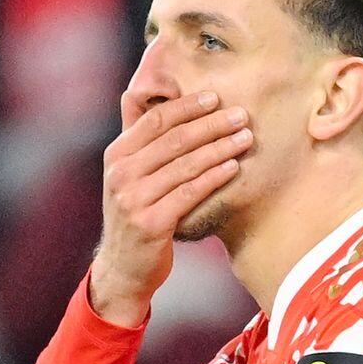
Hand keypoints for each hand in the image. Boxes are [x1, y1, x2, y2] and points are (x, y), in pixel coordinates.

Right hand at [91, 91, 250, 326]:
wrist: (123, 267)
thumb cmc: (137, 214)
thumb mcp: (131, 177)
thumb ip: (147, 147)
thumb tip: (173, 104)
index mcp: (116, 155)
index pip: (155, 121)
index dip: (187, 107)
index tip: (215, 97)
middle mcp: (121, 174)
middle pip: (174, 140)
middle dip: (211, 124)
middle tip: (241, 115)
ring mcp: (133, 199)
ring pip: (185, 165)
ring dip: (220, 149)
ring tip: (245, 139)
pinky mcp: (151, 223)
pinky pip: (190, 193)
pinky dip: (214, 177)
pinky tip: (234, 168)